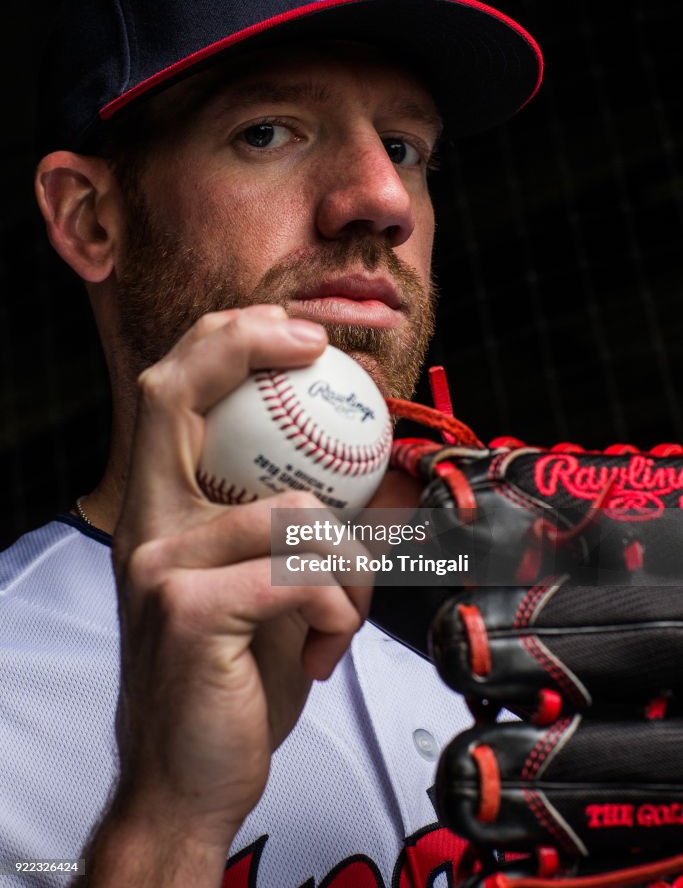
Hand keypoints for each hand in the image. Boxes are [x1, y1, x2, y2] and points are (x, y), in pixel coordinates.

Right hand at [96, 306, 370, 870]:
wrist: (187, 782)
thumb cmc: (235, 678)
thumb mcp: (263, 587)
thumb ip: (290, 527)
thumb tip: (368, 474)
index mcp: (159, 514)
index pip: (171, 394)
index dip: (226, 341)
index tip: (295, 330)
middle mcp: (146, 528)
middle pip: (177, 396)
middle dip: (250, 344)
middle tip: (320, 345)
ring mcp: (160, 567)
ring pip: (293, 512)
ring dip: (349, 566)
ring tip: (340, 617)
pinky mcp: (191, 612)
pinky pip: (305, 576)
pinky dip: (339, 610)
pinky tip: (325, 649)